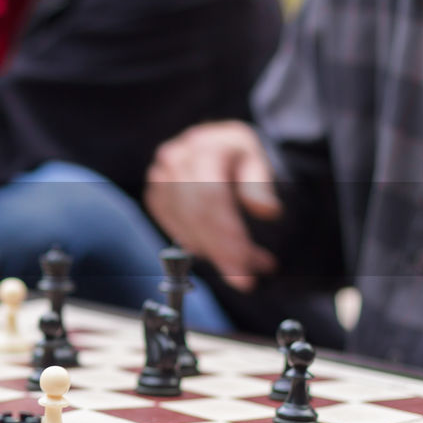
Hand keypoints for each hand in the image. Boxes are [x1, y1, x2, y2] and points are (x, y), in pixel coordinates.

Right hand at [145, 121, 282, 291]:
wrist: (211, 143)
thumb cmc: (237, 154)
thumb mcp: (258, 159)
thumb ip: (260, 185)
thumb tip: (268, 211)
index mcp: (204, 147)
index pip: (211, 198)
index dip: (227, 236)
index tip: (244, 268)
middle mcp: (175, 160)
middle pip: (196, 216)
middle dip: (220, 253)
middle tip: (243, 280)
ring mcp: (160, 178)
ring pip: (182, 227)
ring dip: (211, 253)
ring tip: (239, 265)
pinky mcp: (154, 195)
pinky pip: (172, 229)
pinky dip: (195, 246)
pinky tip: (215, 252)